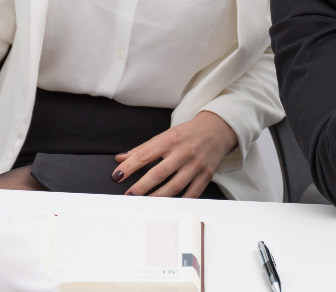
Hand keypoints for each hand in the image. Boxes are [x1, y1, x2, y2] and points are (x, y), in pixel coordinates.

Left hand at [112, 110, 237, 197]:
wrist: (217, 129)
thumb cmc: (189, 133)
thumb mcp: (165, 135)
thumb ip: (143, 148)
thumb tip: (121, 158)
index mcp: (170, 140)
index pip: (145, 154)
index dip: (130, 166)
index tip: (117, 176)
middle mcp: (183, 152)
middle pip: (159, 173)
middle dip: (141, 186)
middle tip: (128, 196)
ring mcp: (196, 165)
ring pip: (175, 185)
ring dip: (157, 197)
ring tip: (144, 203)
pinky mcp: (206, 175)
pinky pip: (192, 192)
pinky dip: (180, 201)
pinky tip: (169, 206)